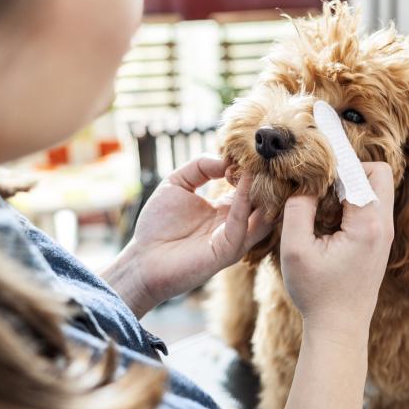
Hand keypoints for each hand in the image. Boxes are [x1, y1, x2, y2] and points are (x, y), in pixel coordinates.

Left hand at [102, 156, 272, 316]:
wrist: (142, 260)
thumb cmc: (157, 225)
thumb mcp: (176, 183)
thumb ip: (200, 166)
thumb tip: (226, 160)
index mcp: (228, 209)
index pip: (252, 187)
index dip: (251, 167)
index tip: (248, 148)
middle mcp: (236, 224)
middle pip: (264, 200)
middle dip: (266, 177)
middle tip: (265, 153)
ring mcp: (234, 239)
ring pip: (263, 214)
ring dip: (261, 188)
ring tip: (259, 163)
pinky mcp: (226, 251)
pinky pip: (242, 225)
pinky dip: (244, 201)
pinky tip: (242, 179)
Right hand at [279, 162, 394, 343]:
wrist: (338, 330)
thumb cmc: (316, 293)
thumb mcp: (296, 249)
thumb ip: (298, 208)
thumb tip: (304, 183)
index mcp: (368, 224)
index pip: (363, 170)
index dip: (338, 158)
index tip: (316, 150)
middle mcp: (384, 226)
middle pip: (377, 173)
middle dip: (348, 170)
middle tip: (319, 183)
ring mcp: (384, 234)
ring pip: (374, 189)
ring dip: (348, 187)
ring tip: (320, 202)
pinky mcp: (378, 242)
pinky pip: (369, 206)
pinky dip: (350, 202)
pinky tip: (327, 218)